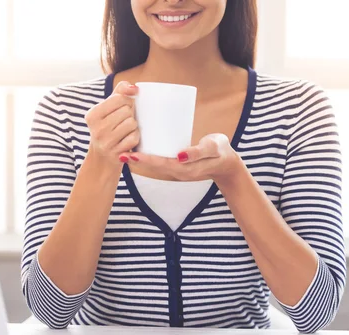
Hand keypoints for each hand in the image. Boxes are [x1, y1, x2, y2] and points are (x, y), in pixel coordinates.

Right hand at [84, 81, 139, 165]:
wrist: (102, 159)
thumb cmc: (108, 129)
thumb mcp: (108, 110)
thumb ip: (119, 93)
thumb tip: (134, 88)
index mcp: (92, 115)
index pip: (119, 98)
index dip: (127, 102)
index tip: (122, 109)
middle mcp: (96, 128)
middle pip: (127, 111)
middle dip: (130, 116)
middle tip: (123, 124)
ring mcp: (105, 142)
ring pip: (132, 123)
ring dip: (133, 127)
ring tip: (125, 132)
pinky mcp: (115, 153)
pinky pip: (134, 138)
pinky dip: (135, 138)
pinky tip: (128, 141)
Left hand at [122, 133, 242, 182]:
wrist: (228, 163)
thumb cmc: (221, 152)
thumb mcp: (213, 149)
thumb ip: (199, 152)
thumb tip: (180, 155)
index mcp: (184, 169)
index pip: (160, 164)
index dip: (145, 159)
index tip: (131, 154)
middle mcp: (178, 172)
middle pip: (153, 166)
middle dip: (137, 160)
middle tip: (120, 152)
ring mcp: (177, 170)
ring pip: (155, 166)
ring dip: (140, 159)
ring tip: (125, 150)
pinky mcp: (178, 166)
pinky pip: (160, 163)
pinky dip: (149, 157)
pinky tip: (140, 149)